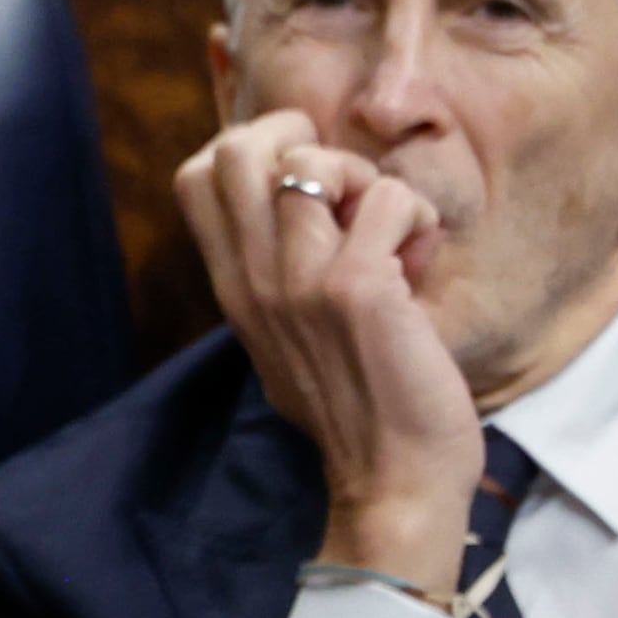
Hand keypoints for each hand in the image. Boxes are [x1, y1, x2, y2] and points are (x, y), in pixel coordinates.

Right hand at [175, 112, 484, 590]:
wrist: (394, 480)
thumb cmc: (357, 409)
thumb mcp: (286, 340)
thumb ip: (278, 280)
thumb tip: (307, 210)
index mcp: (234, 289)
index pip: (196, 177)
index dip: (246, 147)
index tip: (297, 172)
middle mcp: (254, 279)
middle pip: (237, 151)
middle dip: (298, 137)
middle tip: (345, 183)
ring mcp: (300, 282)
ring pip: (317, 161)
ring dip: (368, 180)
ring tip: (392, 229)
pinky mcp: (357, 289)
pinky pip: (389, 198)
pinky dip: (416, 216)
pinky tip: (421, 260)